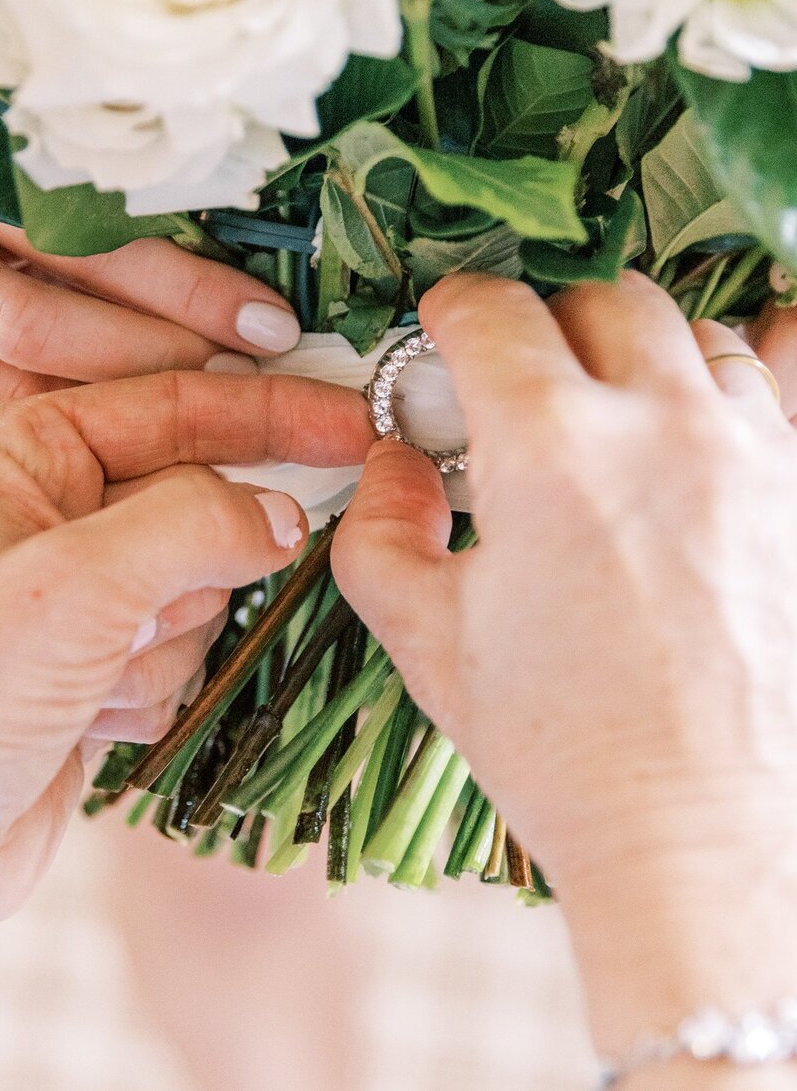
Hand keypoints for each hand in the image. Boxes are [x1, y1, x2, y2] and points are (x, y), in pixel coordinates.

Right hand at [0, 159, 302, 447]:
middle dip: (166, 362)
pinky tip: (147, 473)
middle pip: (51, 324)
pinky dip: (73, 462)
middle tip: (260, 388)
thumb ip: (70, 217)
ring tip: (218, 436)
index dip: (183, 284)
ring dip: (127, 424)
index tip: (270, 321)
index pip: (83, 236)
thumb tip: (220, 269)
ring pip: (21, 398)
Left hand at [0, 370, 371, 1076]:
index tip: (359, 423)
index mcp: (16, 447)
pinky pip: (182, 649)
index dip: (272, 411)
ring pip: (201, 585)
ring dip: (162, 644)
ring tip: (83, 684)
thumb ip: (194, 525)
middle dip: (191, 568)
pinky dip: (151, 691)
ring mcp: (72, 588)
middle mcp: (45, 504)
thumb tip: (286, 516)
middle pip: (198, 498)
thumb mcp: (73, 589)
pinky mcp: (93, 661)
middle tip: (149, 612)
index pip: (174, 401)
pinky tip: (81, 722)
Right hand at [332, 273, 796, 1065]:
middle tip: (523, 383)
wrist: (705, 838)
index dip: (452, 315)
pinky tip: (700, 420)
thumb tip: (395, 462)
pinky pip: (776, 378)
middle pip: (597, 299)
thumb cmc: (564, 749)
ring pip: (692, 331)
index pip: (491, 311)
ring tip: (613, 409)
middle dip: (547, 324)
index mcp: (550, 447)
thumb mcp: (427, 641)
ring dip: (640, 350)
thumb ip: (379, 530)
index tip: (445, 338)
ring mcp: (750, 449)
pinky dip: (732, 378)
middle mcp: (658, 423)